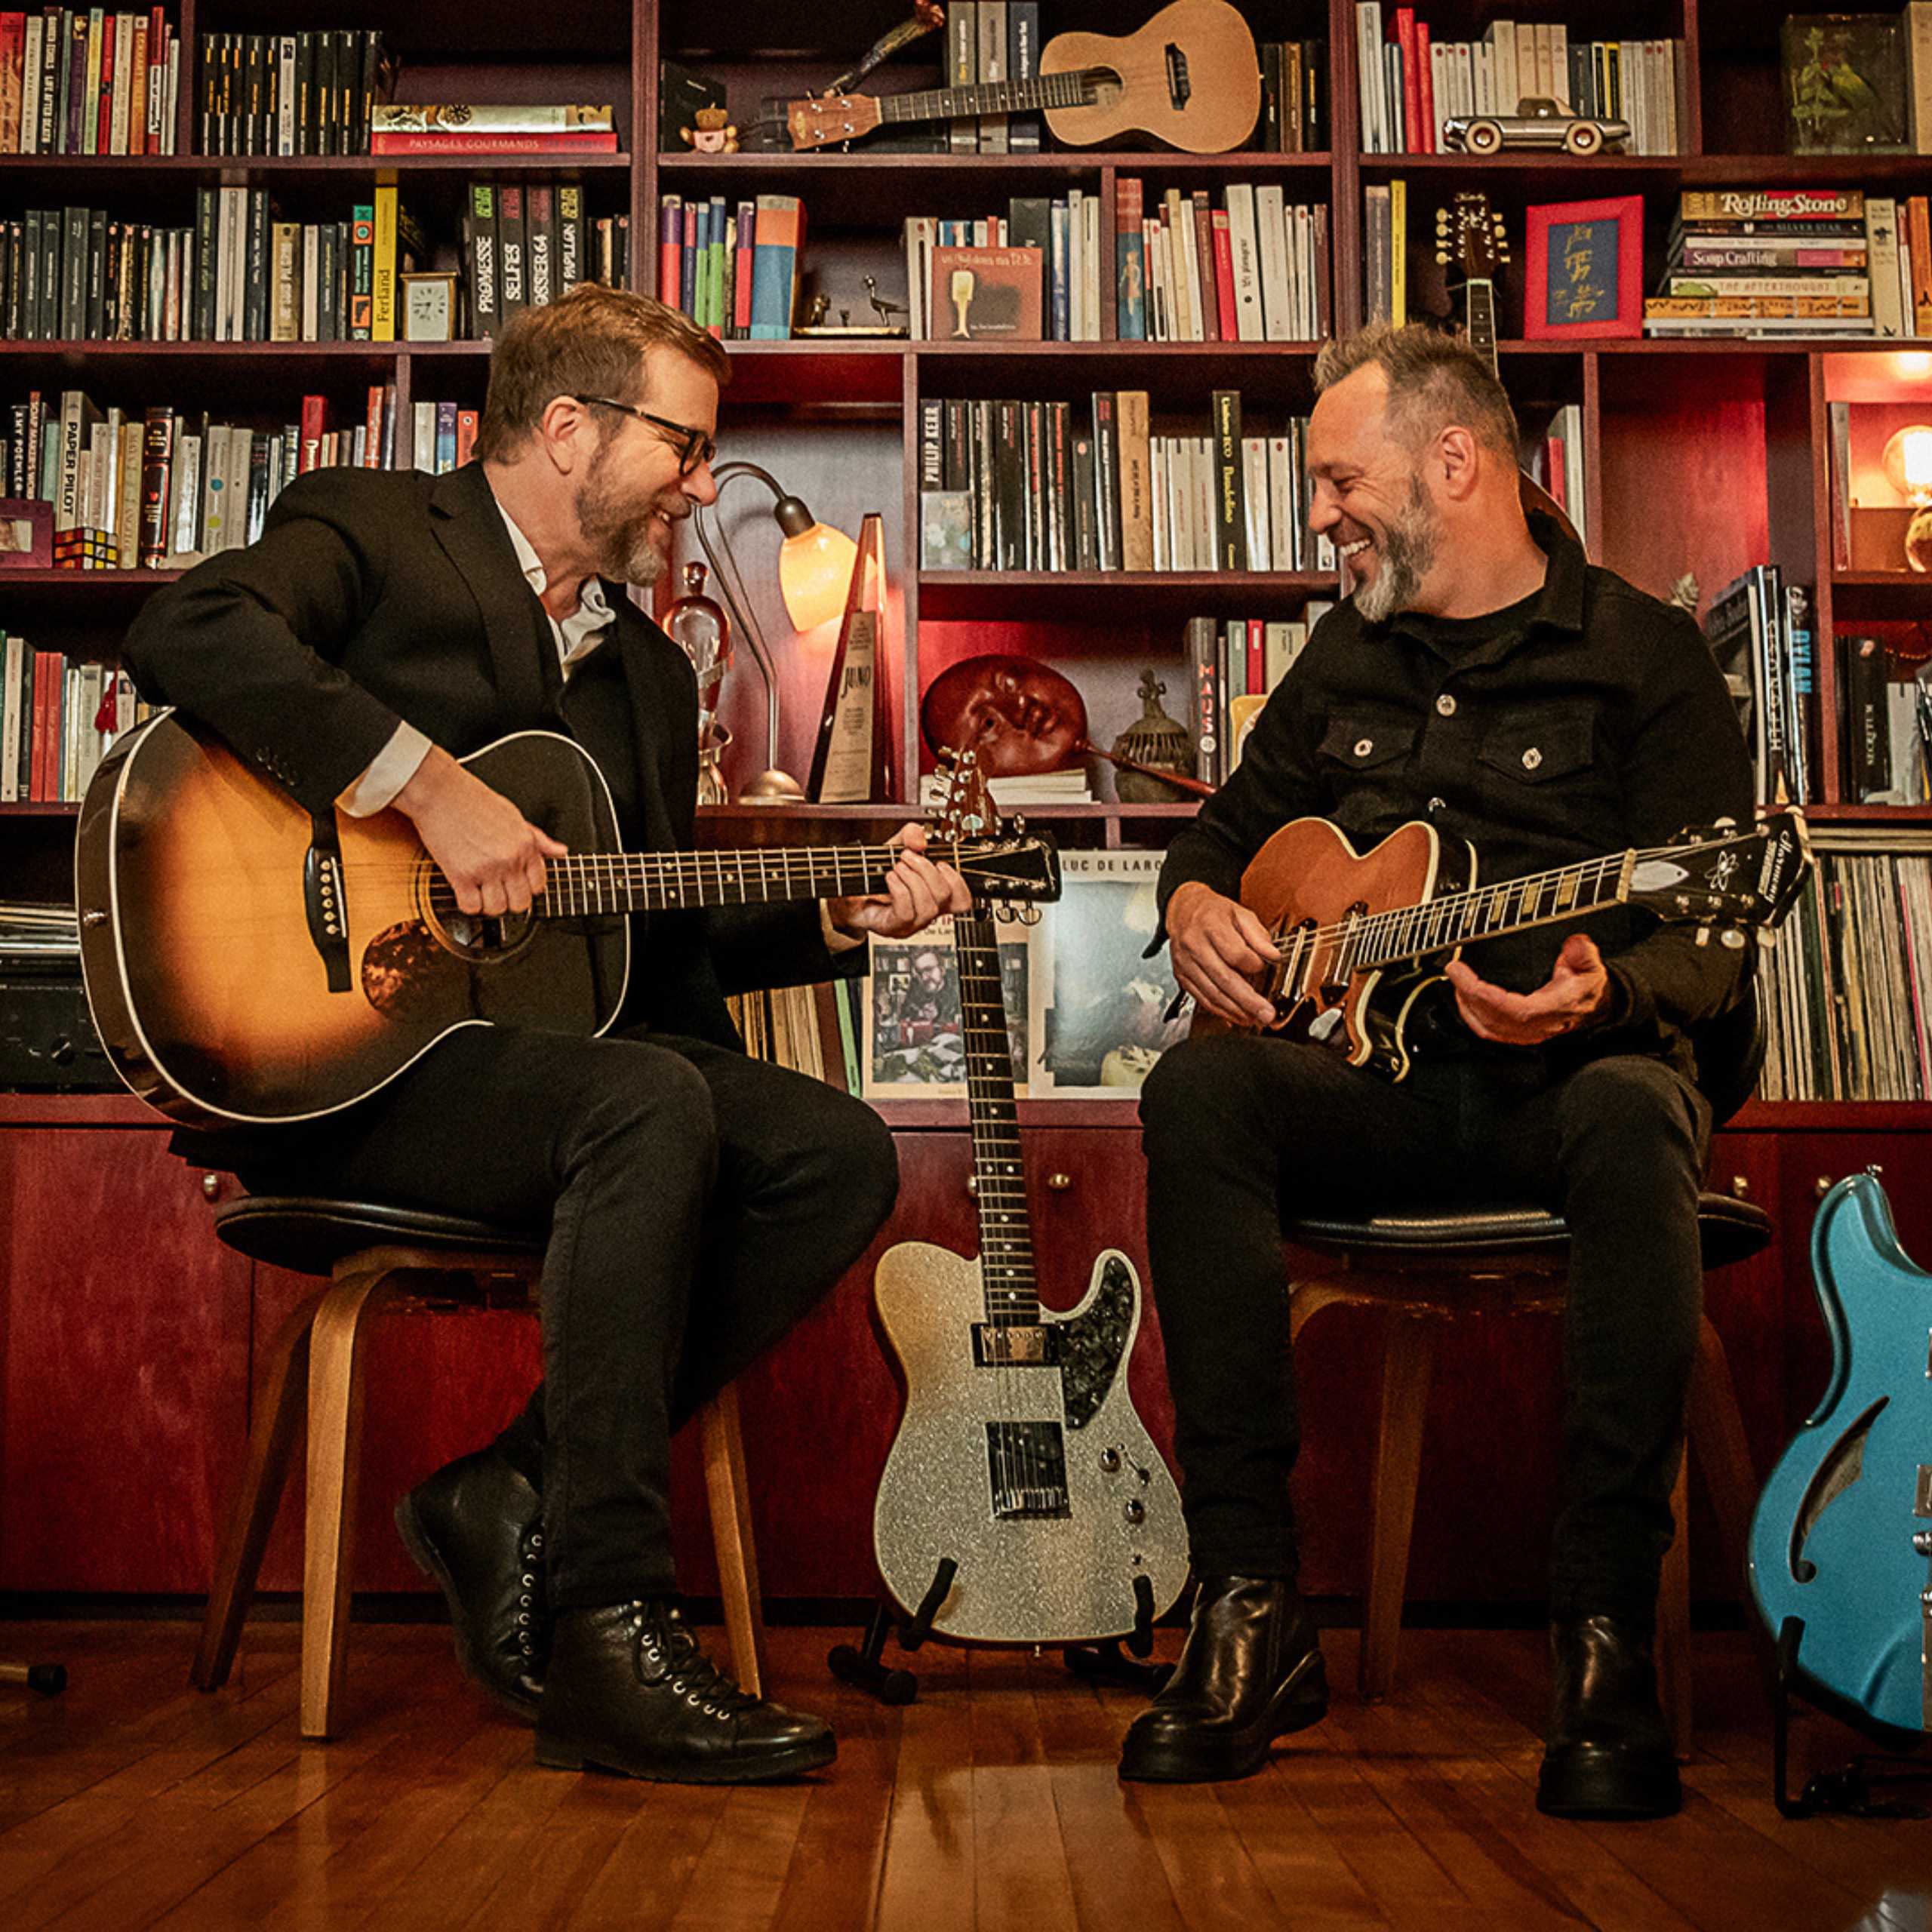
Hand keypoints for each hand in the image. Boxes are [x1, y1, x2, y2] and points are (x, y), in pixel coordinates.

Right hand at [394, 745, 568, 915]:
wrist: (441, 791)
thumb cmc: (474, 800)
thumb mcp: (515, 816)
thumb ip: (539, 839)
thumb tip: (561, 852)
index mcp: (525, 845)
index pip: (538, 886)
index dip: (526, 888)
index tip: (515, 884)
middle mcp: (510, 858)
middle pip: (520, 903)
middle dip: (509, 901)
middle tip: (497, 891)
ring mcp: (486, 868)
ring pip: (497, 909)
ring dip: (488, 905)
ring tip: (480, 891)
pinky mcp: (461, 875)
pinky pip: (471, 907)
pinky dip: (468, 904)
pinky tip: (465, 891)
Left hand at [828, 823, 972, 938]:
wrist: (849, 894)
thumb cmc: (876, 876)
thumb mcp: (896, 847)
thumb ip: (910, 836)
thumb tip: (919, 838)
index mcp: (934, 895)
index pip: (963, 899)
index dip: (957, 880)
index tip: (939, 863)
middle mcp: (927, 912)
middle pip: (946, 896)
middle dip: (926, 869)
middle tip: (907, 857)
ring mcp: (912, 922)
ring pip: (928, 905)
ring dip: (912, 879)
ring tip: (897, 868)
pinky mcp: (895, 927)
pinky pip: (907, 910)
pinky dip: (899, 888)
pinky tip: (890, 878)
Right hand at [1166, 881, 1279, 1027]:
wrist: (1182, 911)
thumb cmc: (1212, 912)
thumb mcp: (1240, 913)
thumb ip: (1258, 935)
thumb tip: (1273, 955)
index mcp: (1211, 926)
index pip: (1235, 953)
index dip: (1253, 965)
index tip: (1263, 966)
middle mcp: (1195, 946)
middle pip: (1224, 979)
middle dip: (1248, 1001)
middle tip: (1266, 1013)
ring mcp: (1186, 964)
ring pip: (1212, 994)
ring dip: (1235, 1010)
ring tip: (1254, 1018)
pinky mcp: (1182, 977)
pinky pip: (1202, 999)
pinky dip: (1220, 1011)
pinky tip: (1235, 1016)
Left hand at [1444, 932, 1609, 1045]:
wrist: (1589, 1005)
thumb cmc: (1585, 986)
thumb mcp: (1590, 966)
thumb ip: (1583, 954)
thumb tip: (1575, 945)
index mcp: (1551, 1010)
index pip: (1514, 1010)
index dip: (1487, 997)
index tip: (1467, 976)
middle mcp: (1536, 1026)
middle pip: (1492, 1019)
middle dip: (1467, 994)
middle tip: (1454, 970)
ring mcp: (1524, 1033)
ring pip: (1486, 1027)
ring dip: (1466, 1005)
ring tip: (1456, 980)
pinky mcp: (1515, 1034)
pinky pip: (1487, 1030)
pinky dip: (1470, 1014)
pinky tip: (1463, 998)